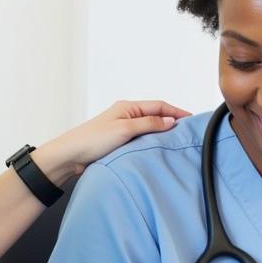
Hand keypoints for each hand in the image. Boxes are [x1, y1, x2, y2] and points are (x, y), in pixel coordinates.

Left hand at [35, 100, 191, 184]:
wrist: (70, 156)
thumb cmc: (91, 140)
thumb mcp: (124, 130)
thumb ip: (149, 124)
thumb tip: (171, 122)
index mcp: (127, 107)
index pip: (159, 106)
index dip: (176, 112)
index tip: (191, 119)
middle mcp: (126, 116)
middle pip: (155, 116)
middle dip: (172, 122)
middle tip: (188, 132)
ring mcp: (122, 129)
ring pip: (148, 129)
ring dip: (162, 134)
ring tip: (176, 142)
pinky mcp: (118, 143)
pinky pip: (140, 140)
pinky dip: (151, 143)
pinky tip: (157, 151)